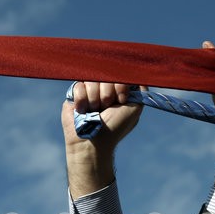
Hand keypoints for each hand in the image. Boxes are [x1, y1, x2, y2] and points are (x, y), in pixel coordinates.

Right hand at [61, 82, 143, 197]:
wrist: (94, 142)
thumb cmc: (116, 127)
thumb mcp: (135, 107)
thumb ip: (139, 89)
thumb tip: (137, 73)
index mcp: (119, 88)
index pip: (119, 71)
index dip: (120, 84)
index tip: (121, 99)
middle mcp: (105, 86)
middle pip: (105, 73)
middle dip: (107, 93)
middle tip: (106, 108)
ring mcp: (89, 89)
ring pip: (91, 79)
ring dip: (94, 99)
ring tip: (94, 112)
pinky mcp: (75, 94)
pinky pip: (78, 86)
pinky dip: (82, 100)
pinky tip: (82, 111)